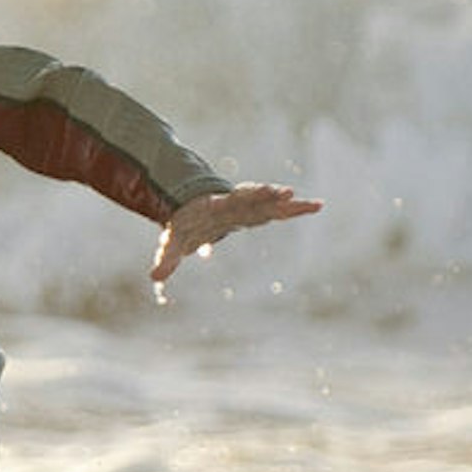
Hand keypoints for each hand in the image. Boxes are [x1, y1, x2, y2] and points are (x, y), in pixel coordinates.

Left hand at [150, 181, 322, 284]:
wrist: (191, 208)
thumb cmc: (183, 226)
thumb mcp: (173, 242)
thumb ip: (166, 259)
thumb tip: (155, 277)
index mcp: (216, 206)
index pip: (232, 200)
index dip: (245, 197)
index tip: (259, 194)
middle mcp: (236, 203)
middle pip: (256, 198)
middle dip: (270, 196)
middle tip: (287, 194)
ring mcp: (249, 206)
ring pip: (272, 204)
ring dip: (290, 205)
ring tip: (314, 204)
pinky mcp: (258, 212)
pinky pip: (279, 210)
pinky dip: (295, 209)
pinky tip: (317, 206)